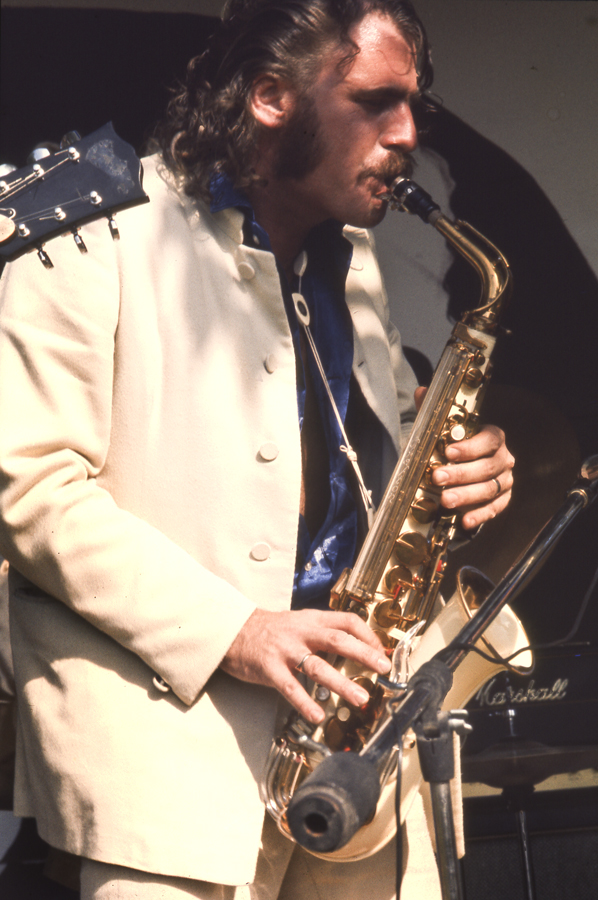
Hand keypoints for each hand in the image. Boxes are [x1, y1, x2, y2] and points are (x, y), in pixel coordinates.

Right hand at [220, 608, 390, 723]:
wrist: (233, 630)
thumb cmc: (272, 630)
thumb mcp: (300, 622)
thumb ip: (324, 633)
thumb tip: (356, 648)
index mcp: (312, 620)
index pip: (347, 621)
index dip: (367, 635)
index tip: (381, 653)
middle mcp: (301, 632)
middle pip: (337, 640)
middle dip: (363, 654)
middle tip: (383, 669)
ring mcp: (285, 650)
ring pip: (317, 666)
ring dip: (341, 683)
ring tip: (361, 699)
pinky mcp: (269, 668)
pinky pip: (290, 687)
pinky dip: (305, 702)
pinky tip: (317, 715)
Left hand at [415, 387, 514, 530]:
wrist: (462, 472)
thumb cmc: (452, 449)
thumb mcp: (441, 430)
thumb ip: (432, 412)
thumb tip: (422, 391)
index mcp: (493, 438)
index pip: (489, 440)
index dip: (470, 447)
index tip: (448, 452)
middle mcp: (503, 459)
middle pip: (487, 467)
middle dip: (461, 474)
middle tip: (438, 478)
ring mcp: (505, 481)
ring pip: (490, 489)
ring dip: (467, 496)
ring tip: (445, 501)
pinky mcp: (502, 500)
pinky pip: (494, 509)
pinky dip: (479, 516)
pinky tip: (464, 521)